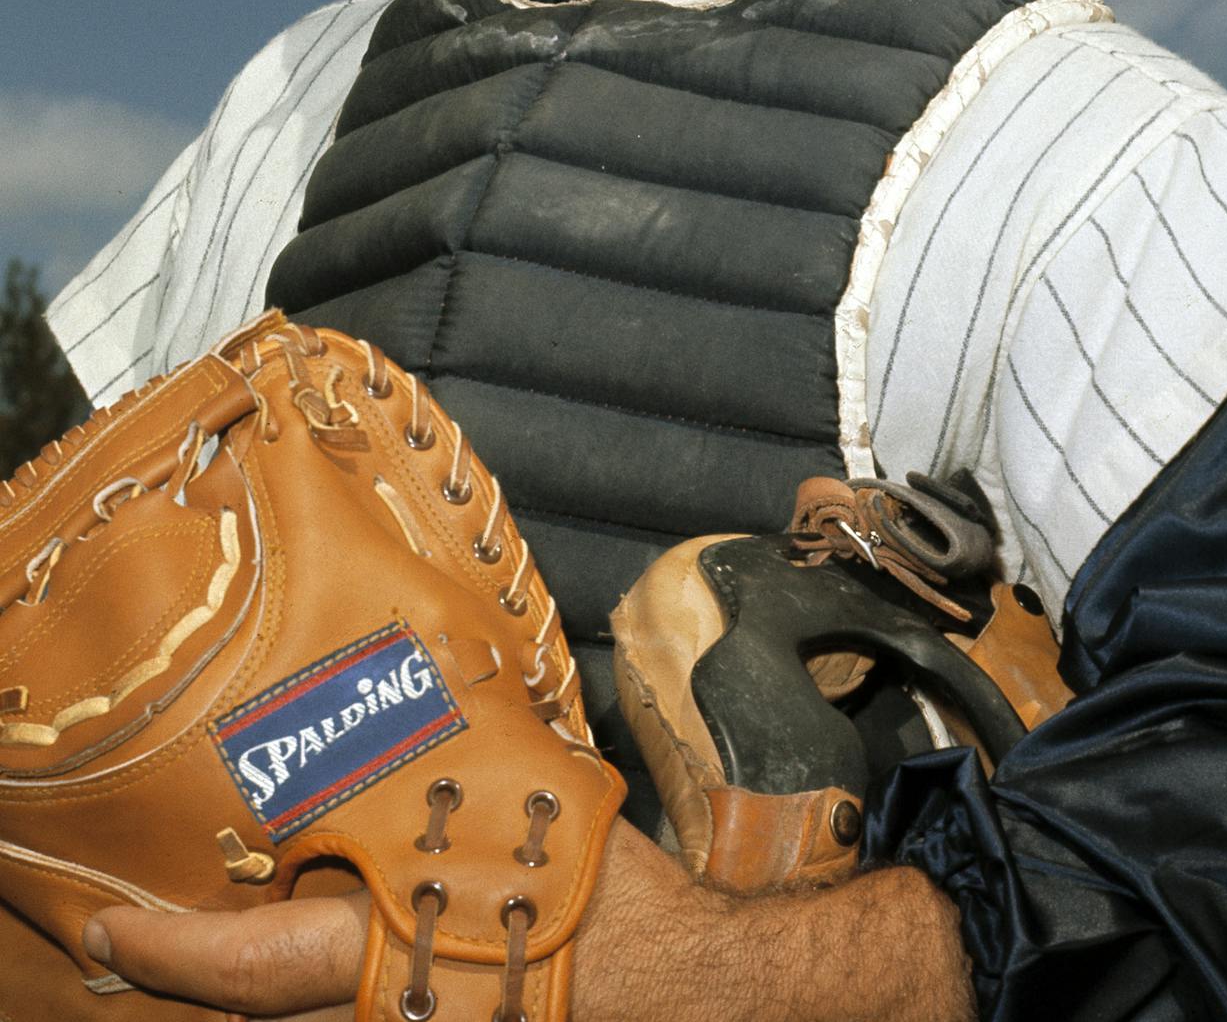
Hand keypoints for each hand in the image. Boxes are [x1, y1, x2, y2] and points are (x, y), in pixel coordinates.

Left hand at [84, 821, 972, 1020]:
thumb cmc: (606, 890)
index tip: (106, 925)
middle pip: (256, 1005)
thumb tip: (405, 675)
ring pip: (298, 1016)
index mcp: (391, 949)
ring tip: (215, 918)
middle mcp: (383, 1006)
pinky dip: (315, 982)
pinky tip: (327, 931)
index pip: (247, 966)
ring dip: (253, 973)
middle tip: (126, 925)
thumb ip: (453, 756)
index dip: (166, 950)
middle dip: (191, 965)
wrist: (685, 983)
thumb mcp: (528, 800)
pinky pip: (351, 1014)